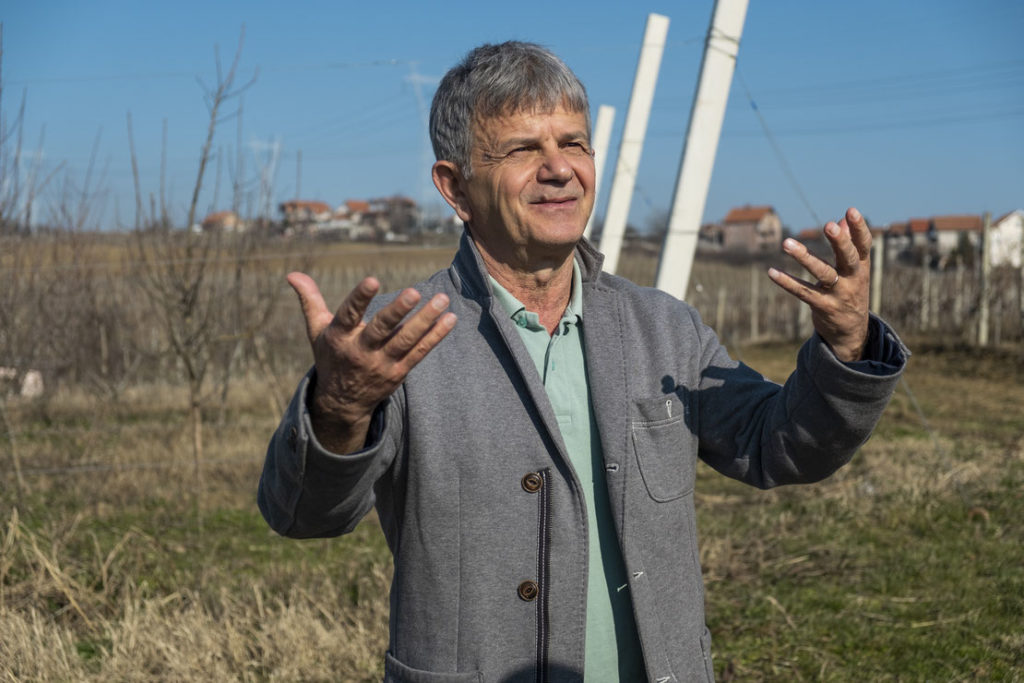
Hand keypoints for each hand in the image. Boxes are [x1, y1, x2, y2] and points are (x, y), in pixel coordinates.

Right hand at [287, 272, 456, 452]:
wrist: (342, 402)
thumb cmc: (331, 357)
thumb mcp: (317, 331)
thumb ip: (310, 301)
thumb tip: (292, 273)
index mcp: (340, 337)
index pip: (349, 315)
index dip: (360, 298)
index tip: (372, 280)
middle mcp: (361, 351)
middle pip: (381, 330)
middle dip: (398, 312)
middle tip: (415, 292)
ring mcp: (382, 364)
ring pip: (406, 341)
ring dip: (426, 321)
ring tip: (442, 300)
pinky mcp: (399, 372)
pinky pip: (420, 353)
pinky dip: (436, 336)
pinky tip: (450, 319)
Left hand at [768, 207, 870, 361]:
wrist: (852, 332)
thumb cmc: (850, 292)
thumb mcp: (854, 270)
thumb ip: (848, 246)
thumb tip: (841, 220)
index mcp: (862, 267)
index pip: (864, 245)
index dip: (859, 228)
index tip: (851, 210)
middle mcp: (853, 280)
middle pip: (848, 258)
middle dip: (840, 242)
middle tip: (829, 225)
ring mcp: (839, 295)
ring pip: (822, 274)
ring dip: (804, 257)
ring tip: (786, 243)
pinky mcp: (823, 307)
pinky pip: (803, 292)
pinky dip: (787, 282)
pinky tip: (772, 272)